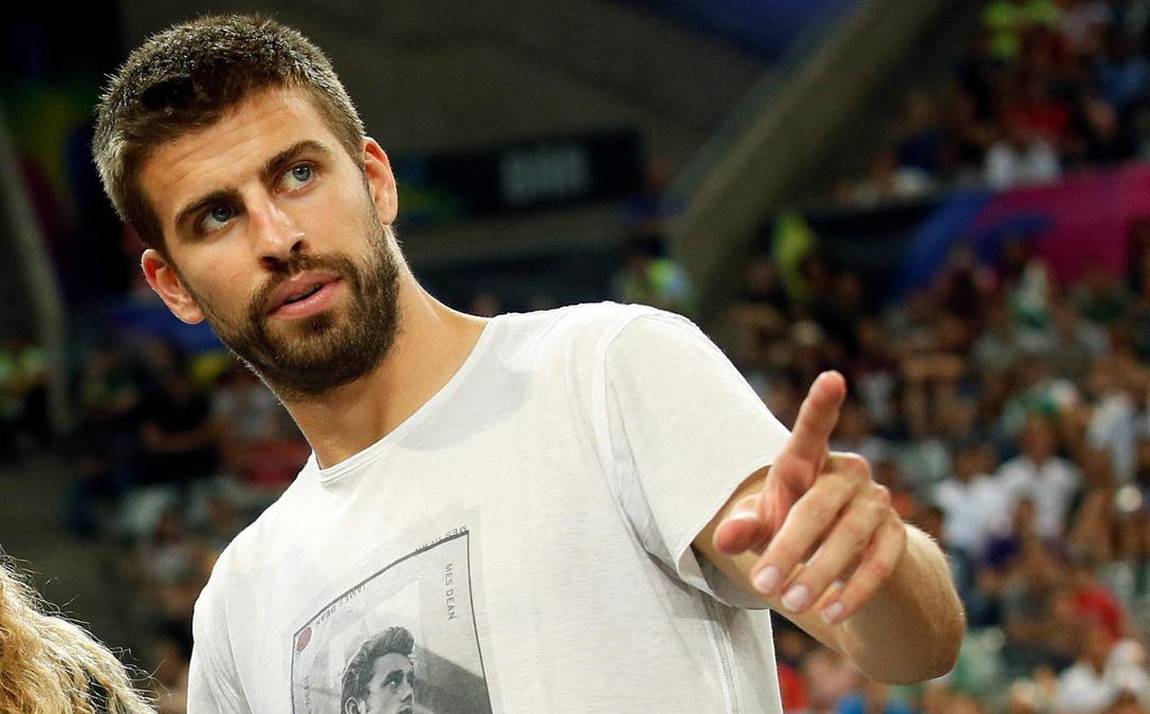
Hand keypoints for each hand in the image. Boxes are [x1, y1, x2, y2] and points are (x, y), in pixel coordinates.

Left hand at [712, 371, 906, 624]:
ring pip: (850, 536)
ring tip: (791, 604)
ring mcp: (877, 503)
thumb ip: (744, 528)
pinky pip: (879, 563)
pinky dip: (854, 591)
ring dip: (818, 573)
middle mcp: (849, 473)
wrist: (844, 566)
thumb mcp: (762, 529)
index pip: (812, 431)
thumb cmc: (790, 531)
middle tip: (762, 585)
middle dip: (789, 547)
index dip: (821, 406)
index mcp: (810, 461)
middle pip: (819, 505)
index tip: (832, 378)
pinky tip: (832, 614)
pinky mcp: (897, 538)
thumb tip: (725, 536)